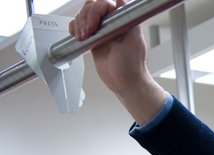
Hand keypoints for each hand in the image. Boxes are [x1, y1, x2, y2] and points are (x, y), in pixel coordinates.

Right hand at [69, 0, 166, 124]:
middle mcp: (112, 21)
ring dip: (79, 24)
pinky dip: (74, 28)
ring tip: (83, 38)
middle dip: (85, 18)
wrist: (124, 82)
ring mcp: (101, 29)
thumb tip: (121, 1)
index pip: (105, 3)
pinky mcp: (93, 37)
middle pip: (92, 5)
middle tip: (87, 34)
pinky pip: (78, 25)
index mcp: (123, 19)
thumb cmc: (132, 65)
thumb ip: (128, 20)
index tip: (93, 27)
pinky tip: (78, 37)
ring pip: (83, 14)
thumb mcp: (133, 41)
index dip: (95, 11)